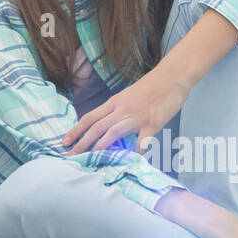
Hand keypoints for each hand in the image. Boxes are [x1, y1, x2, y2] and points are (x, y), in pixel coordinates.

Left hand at [61, 69, 191, 156]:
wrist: (172, 75)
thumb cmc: (152, 85)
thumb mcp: (129, 96)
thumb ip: (119, 110)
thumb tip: (110, 126)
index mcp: (114, 102)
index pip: (90, 117)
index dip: (76, 130)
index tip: (65, 141)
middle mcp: (122, 109)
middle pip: (96, 127)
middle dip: (82, 143)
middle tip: (71, 156)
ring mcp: (136, 117)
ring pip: (112, 133)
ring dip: (100, 148)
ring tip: (90, 161)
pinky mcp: (152, 123)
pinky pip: (141, 141)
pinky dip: (136, 152)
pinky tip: (131, 161)